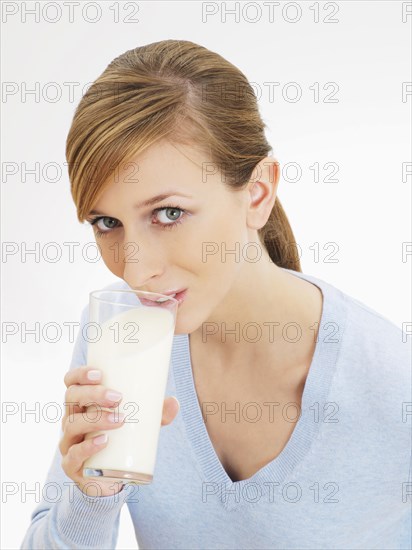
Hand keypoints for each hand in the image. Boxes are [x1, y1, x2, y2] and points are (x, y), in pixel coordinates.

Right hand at [59, 365, 179, 496]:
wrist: (110, 478)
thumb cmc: (121, 440)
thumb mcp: (139, 423)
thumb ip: (156, 414)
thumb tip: (174, 402)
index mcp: (82, 403)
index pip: (71, 382)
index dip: (80, 374)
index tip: (100, 373)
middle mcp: (71, 419)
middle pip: (71, 398)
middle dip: (93, 394)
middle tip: (117, 397)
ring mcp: (69, 442)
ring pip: (72, 424)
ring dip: (96, 419)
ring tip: (120, 419)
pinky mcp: (72, 466)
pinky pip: (73, 455)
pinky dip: (88, 447)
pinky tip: (104, 441)